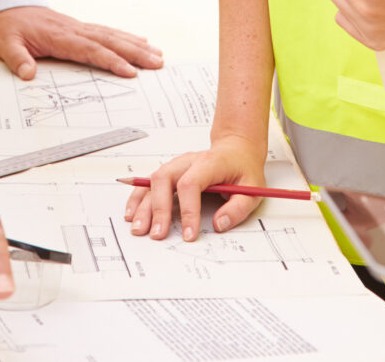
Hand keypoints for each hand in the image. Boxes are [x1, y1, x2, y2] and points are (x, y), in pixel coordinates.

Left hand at [0, 5, 163, 79]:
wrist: (6, 5)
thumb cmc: (7, 27)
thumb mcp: (5, 44)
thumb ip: (17, 59)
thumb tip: (28, 74)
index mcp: (59, 37)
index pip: (90, 50)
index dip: (111, 61)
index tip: (130, 72)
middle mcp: (74, 30)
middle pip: (110, 41)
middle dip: (135, 53)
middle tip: (158, 63)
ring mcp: (79, 27)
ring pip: (113, 35)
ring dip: (136, 45)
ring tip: (158, 55)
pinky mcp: (79, 28)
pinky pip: (107, 32)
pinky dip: (126, 36)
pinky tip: (141, 41)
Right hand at [124, 135, 267, 241]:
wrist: (236, 149)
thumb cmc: (242, 169)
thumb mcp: (252, 189)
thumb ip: (238, 208)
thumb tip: (219, 224)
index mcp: (210, 163)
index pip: (191, 184)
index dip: (188, 210)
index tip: (188, 234)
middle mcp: (188, 161)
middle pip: (165, 179)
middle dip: (159, 209)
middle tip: (157, 234)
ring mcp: (176, 165)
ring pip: (153, 180)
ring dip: (143, 204)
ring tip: (138, 227)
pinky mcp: (170, 172)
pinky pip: (149, 182)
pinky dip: (138, 197)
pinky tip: (131, 212)